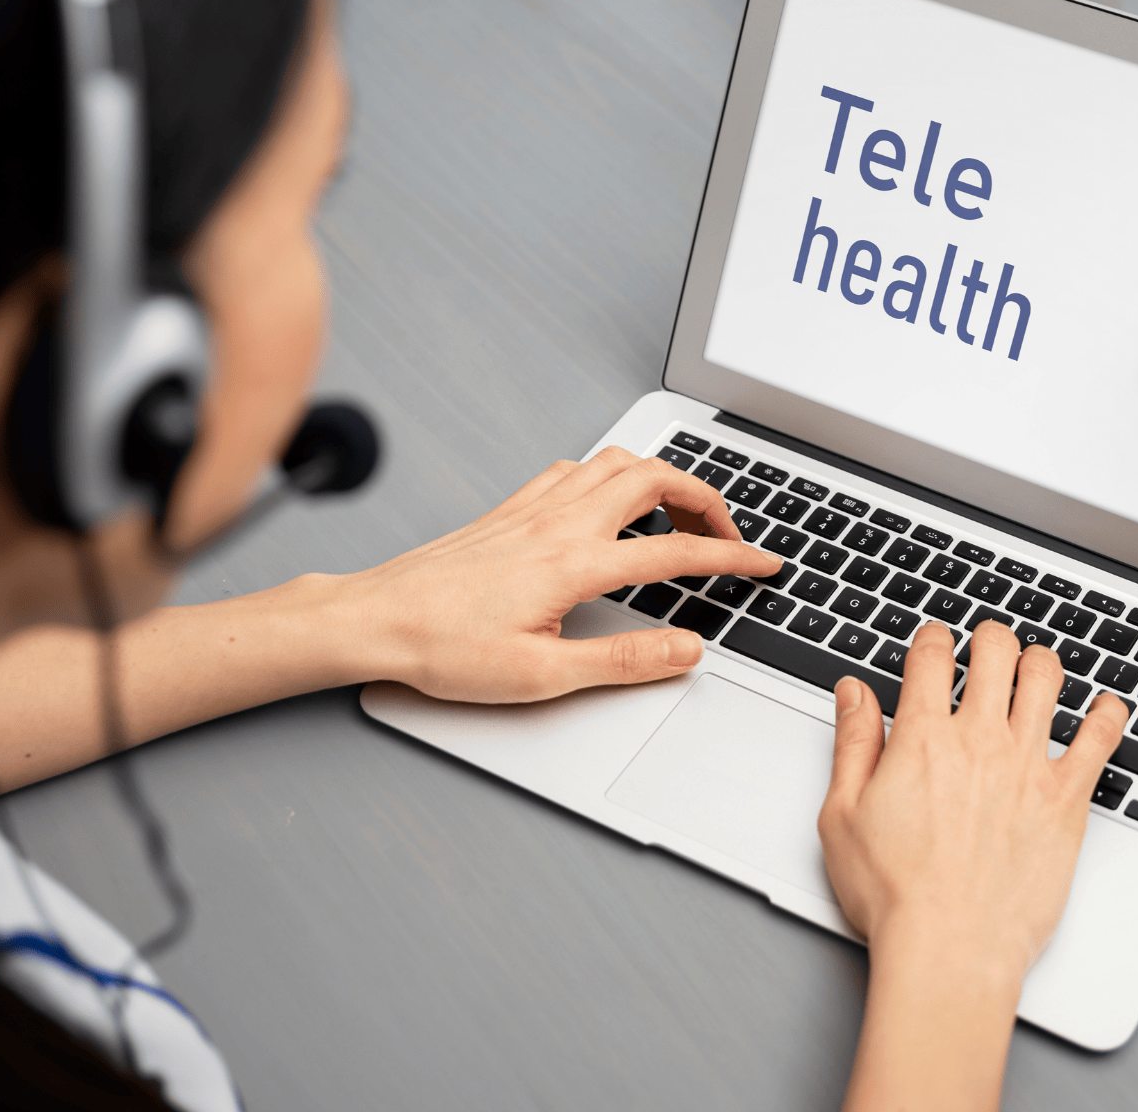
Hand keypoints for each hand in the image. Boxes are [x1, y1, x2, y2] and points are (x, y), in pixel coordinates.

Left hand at [325, 446, 779, 702]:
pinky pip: (576, 469)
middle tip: (728, 534)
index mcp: (574, 564)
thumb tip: (686, 650)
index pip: (676, 550)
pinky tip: (610, 505)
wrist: (373, 619)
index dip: (732, 557)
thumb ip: (624, 662)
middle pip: (655, 477)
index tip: (763, 564)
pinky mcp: (511, 508)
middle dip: (707, 498)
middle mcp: (558, 522)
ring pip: (617, 462)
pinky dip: (612, 475)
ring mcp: (533, 508)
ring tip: (681, 513)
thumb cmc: (442, 648)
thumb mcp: (542, 675)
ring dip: (662, 477)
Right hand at [820, 618, 1128, 973]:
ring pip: (1047, 678)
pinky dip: (1108, 714)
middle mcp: (980, 742)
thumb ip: (852, 744)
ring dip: (1039, 661)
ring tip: (1034, 667)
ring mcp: (1029, 766)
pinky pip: (1100, 739)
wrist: (950, 948)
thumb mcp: (842, 815)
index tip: (934, 642)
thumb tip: (853, 693)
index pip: (932, 655)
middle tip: (987, 645)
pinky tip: (1105, 708)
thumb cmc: (895, 895)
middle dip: (990, 637)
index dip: (932, 638)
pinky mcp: (1066, 800)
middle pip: (996, 652)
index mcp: (922, 739)